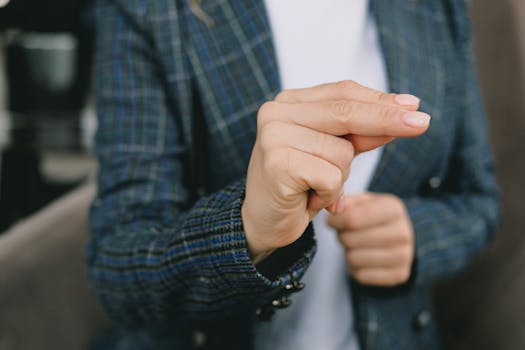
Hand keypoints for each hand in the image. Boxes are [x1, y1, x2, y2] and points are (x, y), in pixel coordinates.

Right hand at [242, 81, 428, 263]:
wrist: (263, 222)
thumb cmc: (299, 185)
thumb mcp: (332, 153)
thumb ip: (360, 132)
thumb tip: (405, 111)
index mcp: (289, 103)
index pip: (342, 93)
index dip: (381, 101)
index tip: (414, 106)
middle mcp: (276, 113)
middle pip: (346, 112)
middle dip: (388, 121)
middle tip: (423, 124)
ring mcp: (274, 136)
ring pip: (342, 152)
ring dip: (339, 179)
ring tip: (314, 188)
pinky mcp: (277, 163)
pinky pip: (332, 177)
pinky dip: (330, 195)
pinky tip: (308, 200)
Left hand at [326, 193, 414, 286]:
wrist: (400, 236)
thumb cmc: (376, 216)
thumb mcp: (363, 202)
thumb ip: (346, 202)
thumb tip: (335, 207)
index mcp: (394, 209)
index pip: (353, 219)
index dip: (335, 221)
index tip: (330, 221)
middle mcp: (403, 232)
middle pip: (351, 240)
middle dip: (342, 236)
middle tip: (345, 233)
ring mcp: (404, 256)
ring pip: (354, 259)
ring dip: (348, 252)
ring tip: (355, 245)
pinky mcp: (400, 274)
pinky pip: (361, 276)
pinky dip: (356, 268)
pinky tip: (363, 258)